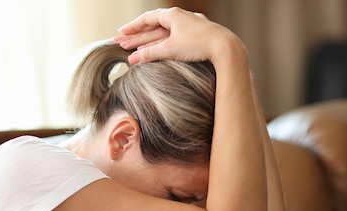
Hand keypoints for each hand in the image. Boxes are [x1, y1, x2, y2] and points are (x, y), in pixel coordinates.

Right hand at [113, 7, 243, 64]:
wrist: (225, 48)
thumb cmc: (199, 45)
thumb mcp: (170, 50)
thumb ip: (150, 54)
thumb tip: (132, 60)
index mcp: (172, 15)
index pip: (146, 19)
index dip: (132, 28)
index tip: (121, 34)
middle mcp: (181, 18)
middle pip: (154, 27)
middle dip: (137, 36)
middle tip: (122, 43)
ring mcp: (190, 27)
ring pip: (165, 34)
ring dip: (150, 42)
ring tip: (136, 49)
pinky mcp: (198, 37)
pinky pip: (176, 40)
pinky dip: (165, 45)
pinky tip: (159, 50)